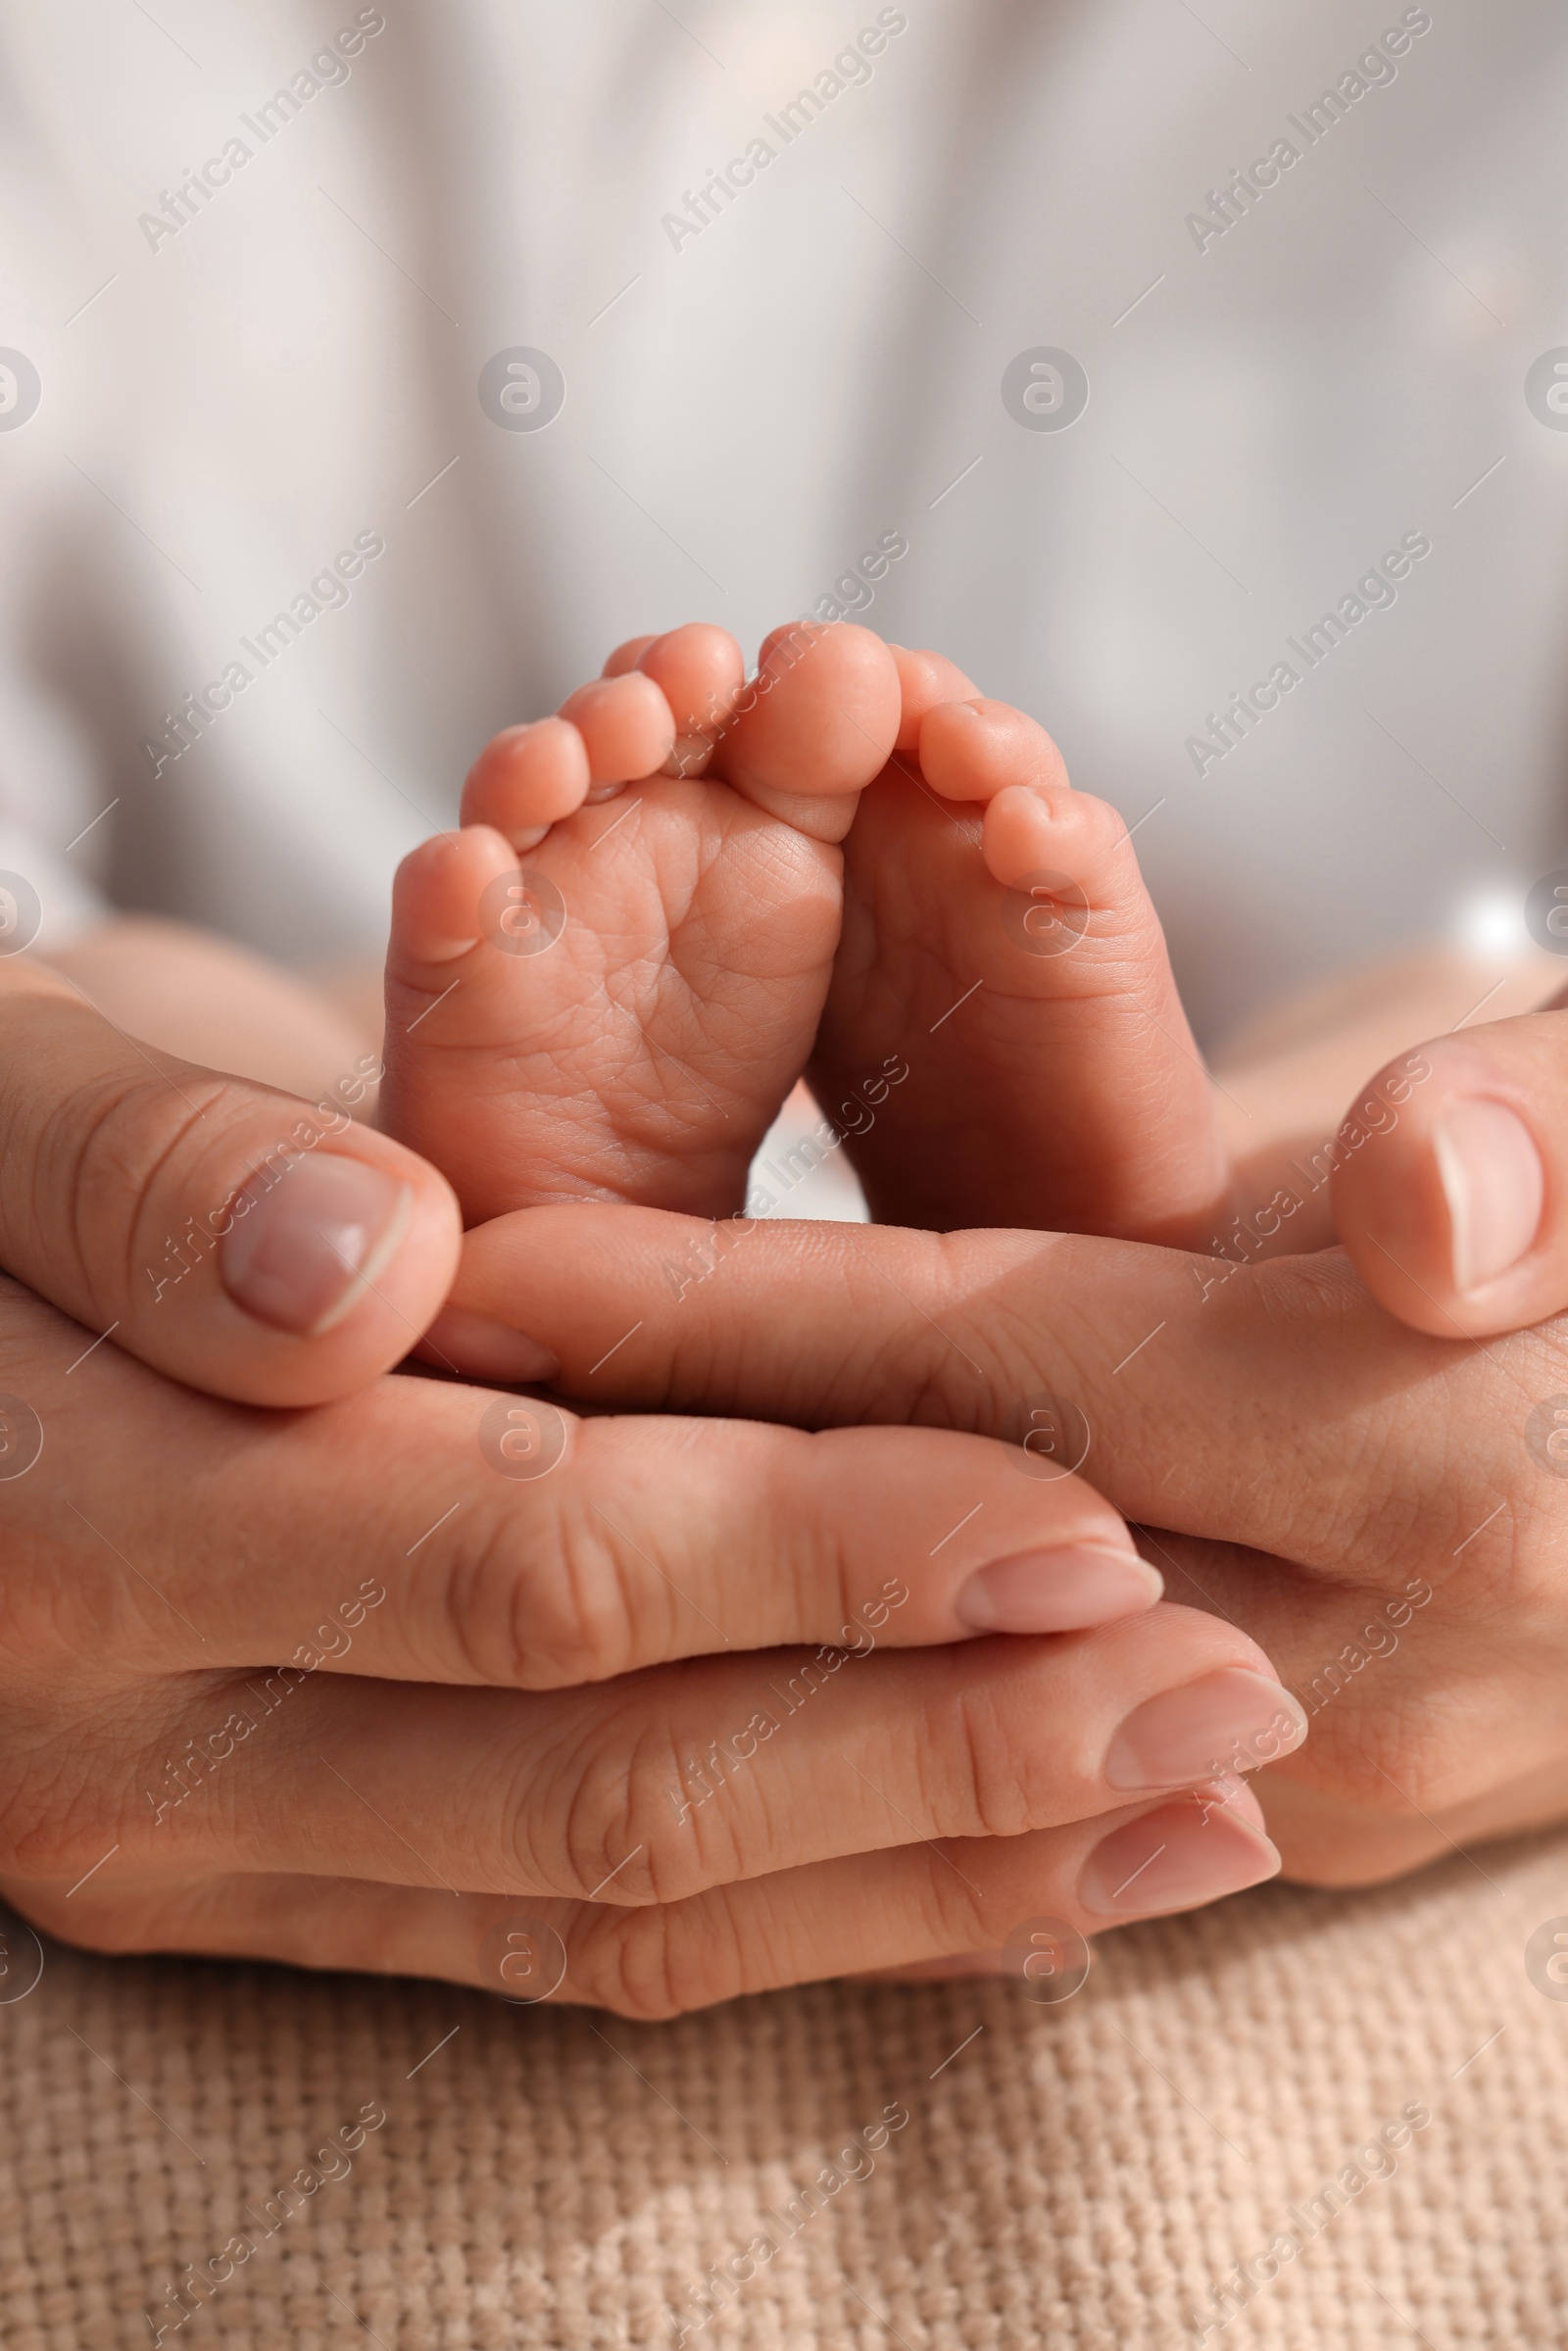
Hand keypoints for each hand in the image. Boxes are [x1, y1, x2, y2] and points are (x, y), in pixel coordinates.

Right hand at [0, 965, 1292, 2010]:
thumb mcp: (2, 1100)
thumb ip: (152, 1177)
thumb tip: (368, 1270)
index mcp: (73, 1528)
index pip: (519, 1559)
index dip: (815, 1549)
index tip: (1085, 1521)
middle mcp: (137, 1752)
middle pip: (605, 1778)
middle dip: (938, 1746)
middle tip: (1229, 1695)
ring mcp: (203, 1853)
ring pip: (609, 1905)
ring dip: (922, 1870)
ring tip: (1190, 1817)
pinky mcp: (273, 1887)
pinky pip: (562, 1943)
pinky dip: (807, 1918)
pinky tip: (1005, 1894)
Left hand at [438, 1177, 1567, 1885]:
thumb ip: (1537, 1144)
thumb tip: (1419, 1211)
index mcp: (1435, 1473)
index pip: (993, 1370)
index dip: (726, 1311)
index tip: (487, 1262)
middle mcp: (1349, 1666)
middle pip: (902, 1547)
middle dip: (639, 1464)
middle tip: (388, 1397)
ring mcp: (1300, 1772)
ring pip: (915, 1666)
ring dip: (686, 1582)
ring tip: (462, 1493)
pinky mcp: (1262, 1805)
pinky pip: (987, 1742)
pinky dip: (813, 1661)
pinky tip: (649, 1618)